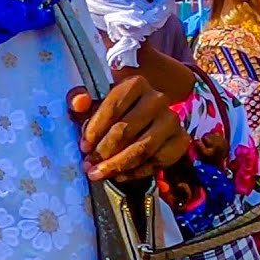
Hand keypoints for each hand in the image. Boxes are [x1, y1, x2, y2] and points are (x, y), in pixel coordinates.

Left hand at [67, 75, 189, 182]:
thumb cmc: (114, 112)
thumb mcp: (94, 103)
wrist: (146, 120)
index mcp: (135, 84)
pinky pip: (158, 162)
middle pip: (126, 130)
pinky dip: (136, 172)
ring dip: (117, 165)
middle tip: (89, 166)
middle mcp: (157, 99)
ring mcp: (172, 120)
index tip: (83, 147)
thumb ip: (79, 99)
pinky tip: (119, 176)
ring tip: (99, 174)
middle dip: (103, 152)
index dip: (95, 130)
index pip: (112, 107)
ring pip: (142, 148)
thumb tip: (79, 102)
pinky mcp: (181, 140)